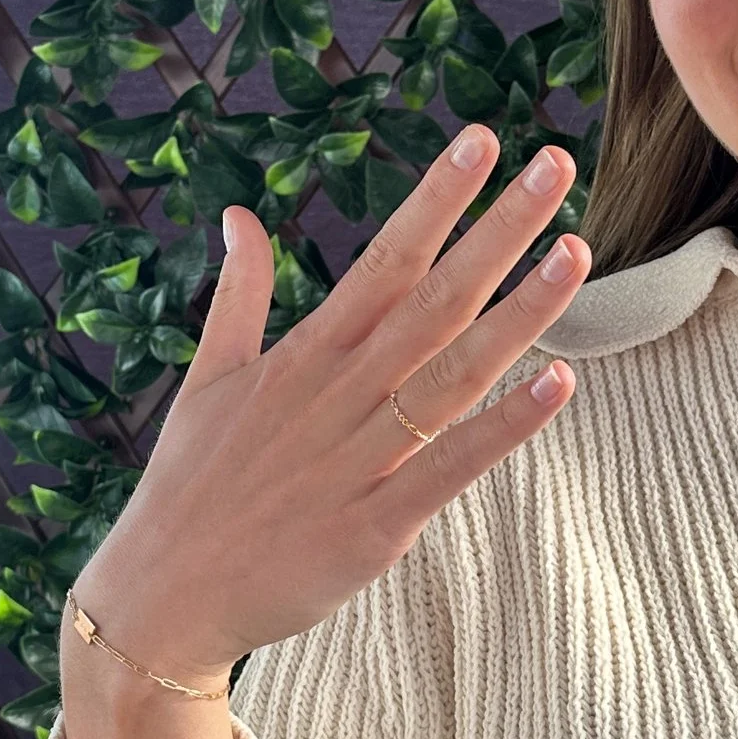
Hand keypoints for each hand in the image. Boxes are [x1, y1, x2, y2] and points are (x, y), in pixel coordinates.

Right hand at [70, 124, 587, 686]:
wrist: (162, 598)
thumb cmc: (189, 487)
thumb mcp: (206, 378)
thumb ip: (238, 295)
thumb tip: (237, 217)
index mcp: (304, 357)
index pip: (384, 260)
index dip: (436, 200)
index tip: (484, 140)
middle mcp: (338, 396)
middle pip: (433, 300)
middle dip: (497, 231)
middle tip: (555, 166)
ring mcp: (358, 460)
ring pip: (454, 372)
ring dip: (519, 314)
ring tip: (575, 255)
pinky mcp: (374, 527)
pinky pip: (451, 467)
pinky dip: (504, 426)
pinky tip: (557, 382)